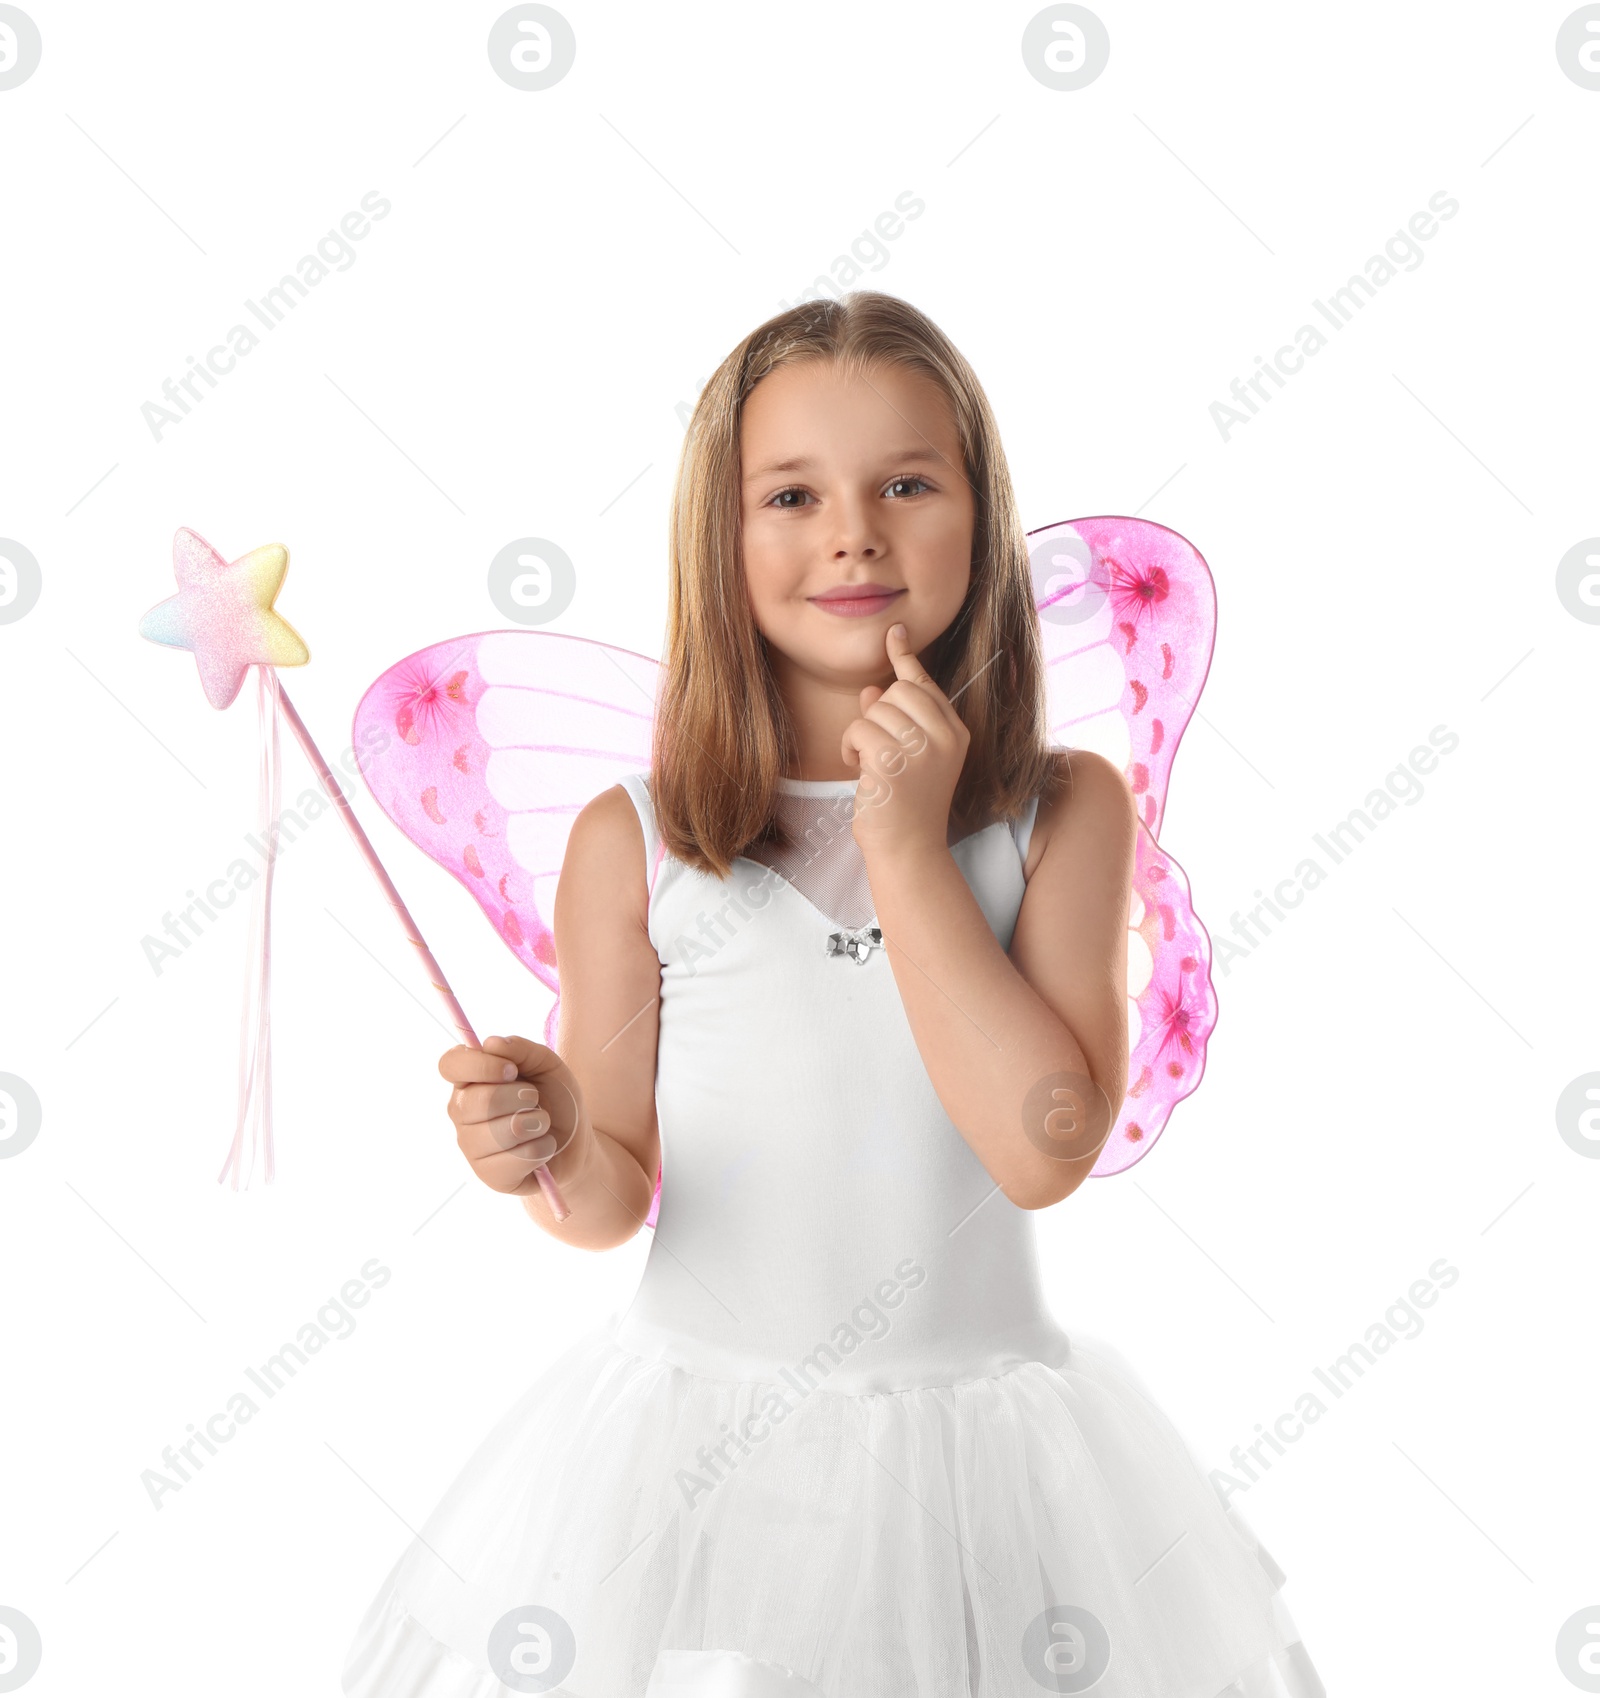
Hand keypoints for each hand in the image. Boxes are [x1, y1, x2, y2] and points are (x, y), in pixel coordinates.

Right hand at [438, 1034, 590, 1196]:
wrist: (577, 1141)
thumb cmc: (556, 1099)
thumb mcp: (547, 1065)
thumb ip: (522, 1049)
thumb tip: (491, 1043)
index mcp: (469, 1081)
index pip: (450, 1065)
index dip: (478, 1064)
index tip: (511, 1069)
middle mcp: (462, 1114)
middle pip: (477, 1102)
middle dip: (519, 1097)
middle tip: (534, 1099)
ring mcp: (472, 1148)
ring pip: (499, 1133)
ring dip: (536, 1123)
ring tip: (542, 1123)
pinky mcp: (490, 1176)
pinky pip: (517, 1159)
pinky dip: (542, 1149)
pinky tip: (542, 1148)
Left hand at [841, 622, 969, 859]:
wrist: (907, 851)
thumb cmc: (904, 806)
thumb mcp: (908, 758)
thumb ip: (896, 721)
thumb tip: (873, 689)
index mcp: (956, 733)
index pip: (925, 685)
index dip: (905, 660)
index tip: (895, 634)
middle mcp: (945, 737)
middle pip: (898, 691)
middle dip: (877, 713)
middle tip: (878, 750)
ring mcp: (923, 749)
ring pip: (875, 708)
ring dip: (861, 734)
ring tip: (869, 766)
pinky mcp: (894, 762)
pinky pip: (859, 729)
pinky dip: (850, 747)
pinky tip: (860, 772)